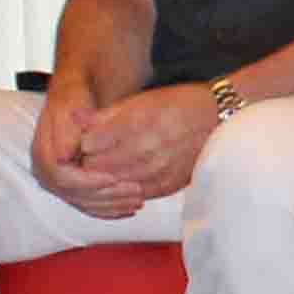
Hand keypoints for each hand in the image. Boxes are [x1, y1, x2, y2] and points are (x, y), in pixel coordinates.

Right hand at [29, 75, 143, 218]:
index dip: (88, 181)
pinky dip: (109, 209)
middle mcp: (47, 171)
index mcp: (43, 152)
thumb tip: (63, 158)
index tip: (113, 178)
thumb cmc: (74, 98)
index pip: (61, 177)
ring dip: (112, 204)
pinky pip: (89, 205)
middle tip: (134, 193)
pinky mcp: (72, 188)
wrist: (74, 99)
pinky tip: (129, 208)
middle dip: (105, 195)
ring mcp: (58, 182)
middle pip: (74, 194)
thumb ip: (67, 130)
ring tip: (138, 200)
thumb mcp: (70, 105)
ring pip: (84, 202)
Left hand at [71, 81, 221, 207]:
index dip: (80, 143)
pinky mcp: (168, 185)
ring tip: (106, 164)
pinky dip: (125, 186)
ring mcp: (158, 170)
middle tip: (90, 155)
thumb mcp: (141, 100)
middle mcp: (147, 148)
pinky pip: (135, 193)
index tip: (82, 140)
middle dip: (88, 162)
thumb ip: (105, 115)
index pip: (89, 144)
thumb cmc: (179, 104)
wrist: (219, 119)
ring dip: (105, 176)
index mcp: (137, 123)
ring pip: (114, 182)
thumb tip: (74, 119)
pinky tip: (126, 175)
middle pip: (98, 166)